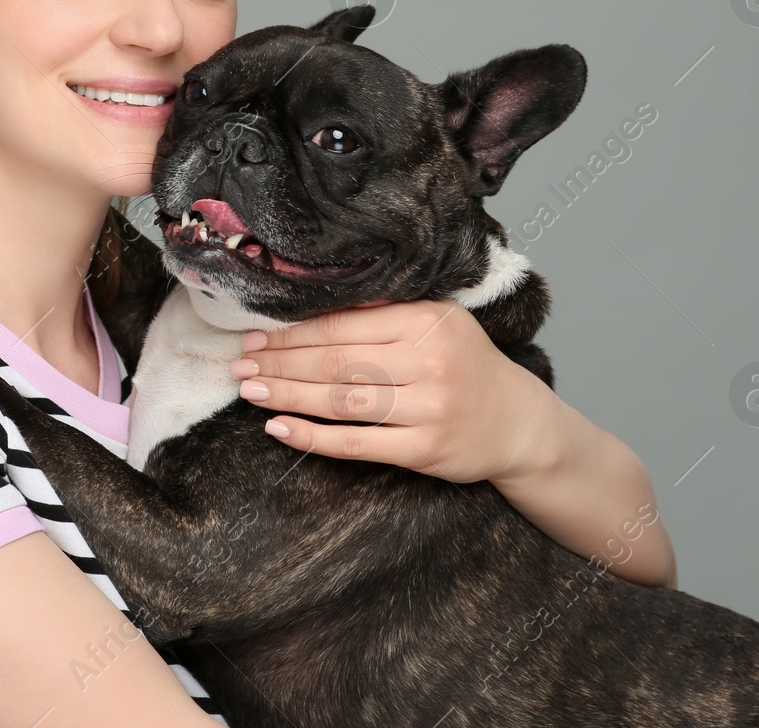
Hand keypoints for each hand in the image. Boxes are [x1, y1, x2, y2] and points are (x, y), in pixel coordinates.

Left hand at [232, 298, 560, 484]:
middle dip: (280, 363)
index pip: (342, 326)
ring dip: (287, 395)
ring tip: (251, 390)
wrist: (517, 422)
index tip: (255, 337)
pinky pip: (356, 444)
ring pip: (340, 402)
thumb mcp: (437, 321)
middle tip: (241, 364)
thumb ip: (383, 312)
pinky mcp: (425, 451)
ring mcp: (428, 409)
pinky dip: (312, 438)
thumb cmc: (465, 364)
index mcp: (427, 321)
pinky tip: (279, 428)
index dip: (291, 334)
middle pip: (335, 363)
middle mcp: (430, 362)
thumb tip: (310, 307)